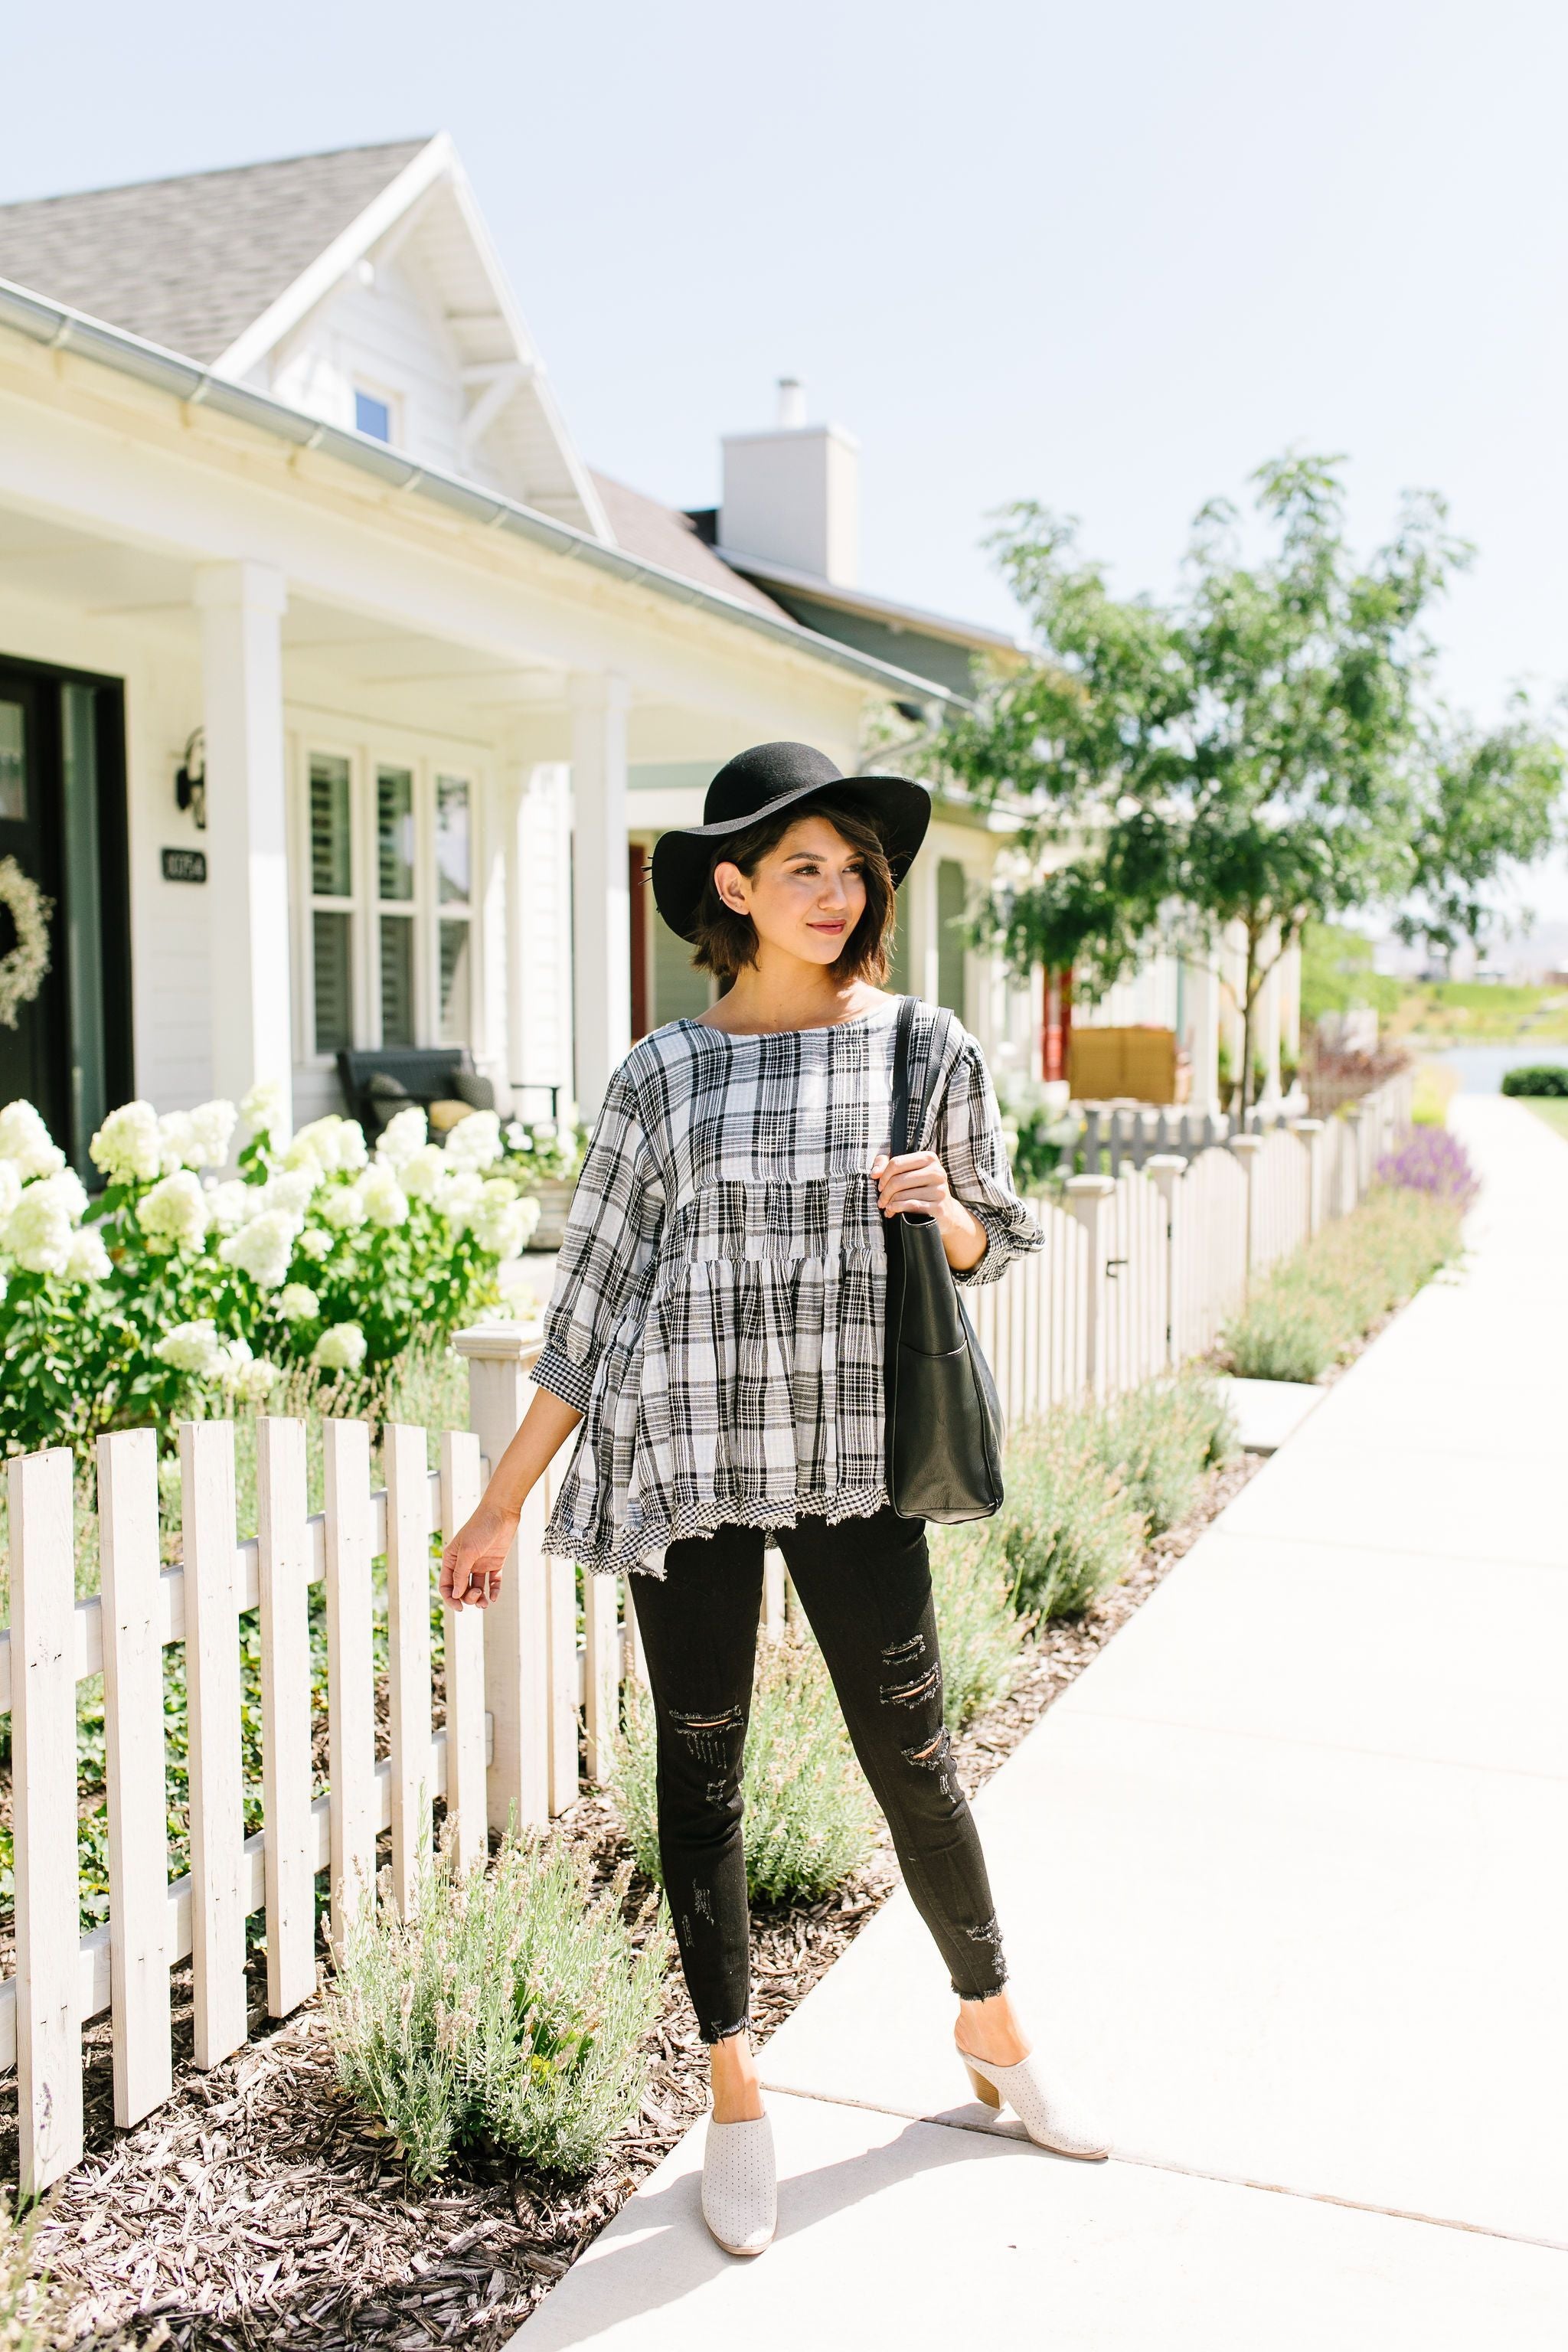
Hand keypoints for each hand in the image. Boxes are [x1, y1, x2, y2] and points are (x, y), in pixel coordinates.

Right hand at [440, 1500, 520, 1609]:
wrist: (501, 1512)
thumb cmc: (481, 1527)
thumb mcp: (468, 1551)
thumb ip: (460, 1573)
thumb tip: (455, 1595)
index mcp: (452, 1559)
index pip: (447, 1585)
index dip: (451, 1599)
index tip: (460, 1608)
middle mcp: (465, 1563)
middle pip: (462, 1589)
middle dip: (468, 1597)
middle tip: (478, 1595)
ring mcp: (480, 1564)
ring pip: (477, 1588)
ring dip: (480, 1598)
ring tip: (486, 1602)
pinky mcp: (494, 1563)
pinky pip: (492, 1582)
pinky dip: (493, 1590)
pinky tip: (494, 1597)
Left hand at [871, 1152, 987, 1272]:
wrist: (945, 1211)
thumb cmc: (921, 1189)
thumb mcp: (907, 1172)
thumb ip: (887, 1164)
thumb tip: (875, 1173)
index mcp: (929, 1158)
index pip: (896, 1163)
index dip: (883, 1175)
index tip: (879, 1185)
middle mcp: (937, 1172)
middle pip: (898, 1180)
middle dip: (884, 1192)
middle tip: (881, 1200)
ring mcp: (939, 1190)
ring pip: (902, 1194)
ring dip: (889, 1203)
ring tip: (887, 1207)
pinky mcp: (939, 1206)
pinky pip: (911, 1205)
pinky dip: (897, 1208)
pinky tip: (892, 1211)